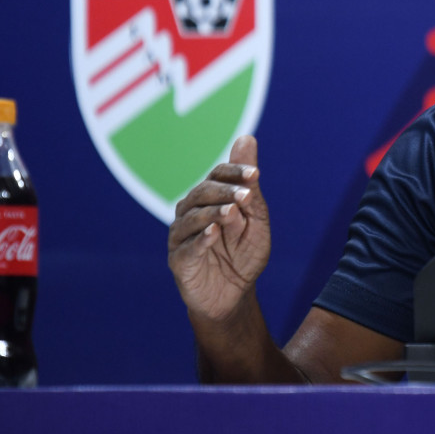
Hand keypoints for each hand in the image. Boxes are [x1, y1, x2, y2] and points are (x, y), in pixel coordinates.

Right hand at [168, 135, 270, 324]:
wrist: (234, 295)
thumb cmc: (244, 253)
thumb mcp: (255, 218)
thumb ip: (249, 184)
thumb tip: (247, 138)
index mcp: (209, 199)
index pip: (218, 175)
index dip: (234, 172)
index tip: (255, 174)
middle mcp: (191, 213)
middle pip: (202, 193)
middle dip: (225, 191)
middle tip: (246, 195)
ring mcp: (181, 236)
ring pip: (191, 218)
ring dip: (213, 213)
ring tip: (232, 213)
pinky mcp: (179, 260)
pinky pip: (187, 247)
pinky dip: (200, 239)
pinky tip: (214, 234)